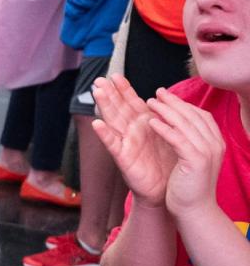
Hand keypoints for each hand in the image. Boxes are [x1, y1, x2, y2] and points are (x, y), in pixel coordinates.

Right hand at [90, 76, 175, 207]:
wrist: (167, 190)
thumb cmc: (168, 163)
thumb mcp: (167, 134)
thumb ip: (161, 117)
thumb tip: (159, 98)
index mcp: (144, 124)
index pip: (132, 102)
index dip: (124, 89)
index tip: (116, 75)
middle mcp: (132, 131)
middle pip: (119, 107)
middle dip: (110, 93)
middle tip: (100, 79)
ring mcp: (126, 143)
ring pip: (114, 120)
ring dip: (105, 105)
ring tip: (98, 91)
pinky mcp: (124, 158)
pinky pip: (114, 144)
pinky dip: (105, 135)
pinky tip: (98, 125)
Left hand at [145, 88, 224, 219]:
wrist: (194, 210)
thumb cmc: (188, 185)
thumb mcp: (191, 158)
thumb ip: (189, 141)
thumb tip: (178, 124)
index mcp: (215, 141)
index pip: (199, 115)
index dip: (181, 104)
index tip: (164, 94)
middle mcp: (215, 143)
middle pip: (192, 116)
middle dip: (173, 103)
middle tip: (156, 93)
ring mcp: (207, 151)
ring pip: (185, 124)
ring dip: (166, 111)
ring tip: (150, 102)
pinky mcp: (196, 160)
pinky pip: (178, 139)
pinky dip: (165, 129)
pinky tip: (151, 122)